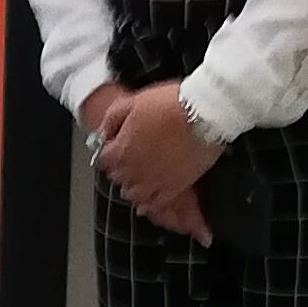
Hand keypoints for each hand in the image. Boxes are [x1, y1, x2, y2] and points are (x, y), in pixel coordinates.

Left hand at [92, 81, 219, 244]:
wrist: (204, 114)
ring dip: (133, 186)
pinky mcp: (174, 188)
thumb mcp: (133, 102)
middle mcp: (134, 171)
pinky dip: (148, 203)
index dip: (109, 151)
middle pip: (118, 177)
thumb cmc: (171, 105)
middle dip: (121, 168)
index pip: (103, 160)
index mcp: (121, 150)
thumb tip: (104, 132)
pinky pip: (155, 204)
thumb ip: (112, 118)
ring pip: (133, 194)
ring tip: (140, 177)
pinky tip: (148, 201)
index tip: (116, 146)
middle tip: (130, 159)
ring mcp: (154, 182)